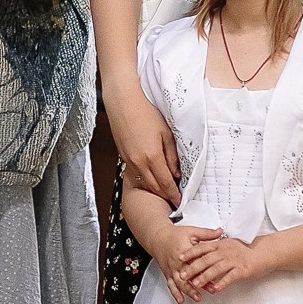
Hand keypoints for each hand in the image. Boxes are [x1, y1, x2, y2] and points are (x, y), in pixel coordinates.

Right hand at [108, 81, 181, 205]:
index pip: (165, 184)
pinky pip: (136, 175)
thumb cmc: (145, 112)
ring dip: (154, 189)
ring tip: (165, 191)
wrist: (122, 102)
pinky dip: (145, 181)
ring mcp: (129, 161)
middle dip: (165, 196)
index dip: (174, 195)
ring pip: (144, 183)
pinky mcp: (123, 157)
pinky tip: (151, 178)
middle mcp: (138, 162)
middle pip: (154, 188)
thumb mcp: (166, 133)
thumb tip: (177, 173)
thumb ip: (172, 155)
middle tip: (175, 199)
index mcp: (151, 157)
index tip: (179, 201)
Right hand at [147, 222, 221, 303]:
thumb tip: (220, 232)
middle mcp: (177, 261)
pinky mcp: (168, 274)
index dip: (206, 267)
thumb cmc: (175, 235)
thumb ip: (207, 233)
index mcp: (184, 250)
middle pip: (189, 274)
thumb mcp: (191, 231)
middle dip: (200, 283)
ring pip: (180, 282)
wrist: (158, 238)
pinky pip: (171, 285)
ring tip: (198, 297)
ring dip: (189, 291)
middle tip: (211, 289)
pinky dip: (175, 293)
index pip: (196, 260)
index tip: (215, 273)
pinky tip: (181, 300)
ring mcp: (172, 269)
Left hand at [178, 232, 265, 294]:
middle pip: (206, 259)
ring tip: (196, 284)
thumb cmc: (247, 250)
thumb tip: (203, 252)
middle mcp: (226, 251)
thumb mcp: (229, 245)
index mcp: (222, 244)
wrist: (265, 252)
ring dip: (205, 277)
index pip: (202, 247)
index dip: (190, 252)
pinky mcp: (243, 269)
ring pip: (216, 268)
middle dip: (193, 267)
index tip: (180, 257)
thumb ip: (217, 248)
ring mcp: (235, 260)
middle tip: (183, 274)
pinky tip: (216, 288)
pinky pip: (231, 276)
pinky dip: (222, 282)